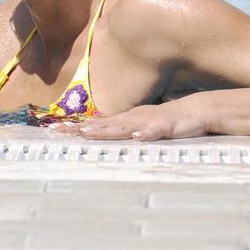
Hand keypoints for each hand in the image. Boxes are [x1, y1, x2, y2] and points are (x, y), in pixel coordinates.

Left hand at [50, 104, 207, 141]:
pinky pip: (155, 131)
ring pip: (124, 126)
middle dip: (82, 129)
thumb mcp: (139, 127)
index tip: (55, 130)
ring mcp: (148, 121)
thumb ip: (120, 131)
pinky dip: (146, 134)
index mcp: (125, 120)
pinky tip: (138, 137)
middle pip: (103, 125)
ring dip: (106, 130)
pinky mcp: (167, 127)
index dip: (76, 127)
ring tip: (88, 133)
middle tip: (61, 131)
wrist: (195, 111)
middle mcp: (132, 118)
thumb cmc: (163, 121)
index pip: (96, 124)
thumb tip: (98, 135)